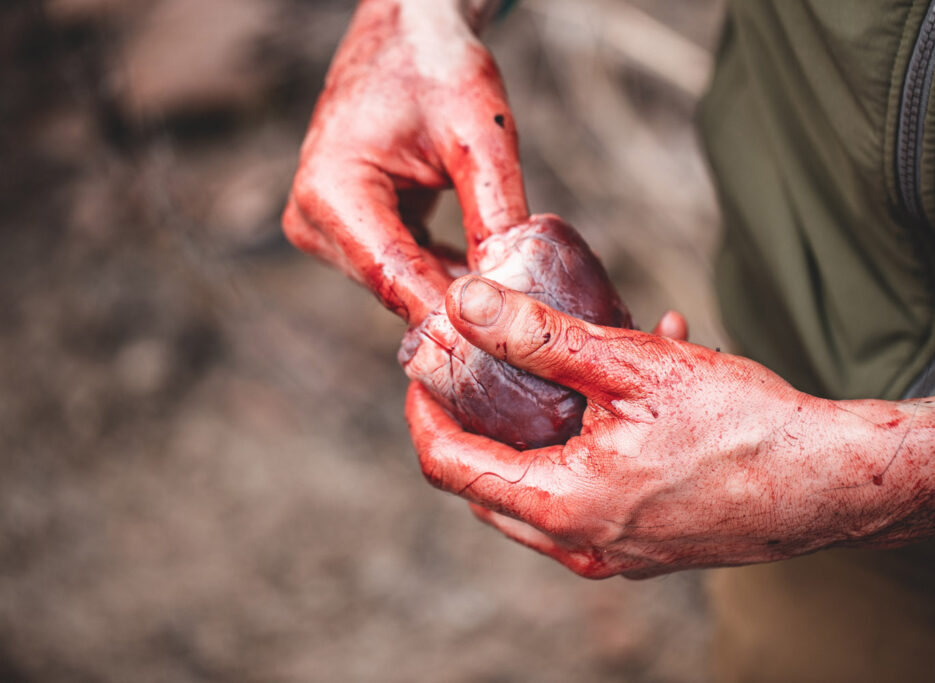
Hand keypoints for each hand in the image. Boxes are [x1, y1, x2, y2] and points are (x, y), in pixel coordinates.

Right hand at [283, 0, 526, 324]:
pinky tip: (485, 283)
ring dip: (452, 297)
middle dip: (458, 312)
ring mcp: (322, 228)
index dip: (452, 320)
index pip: (396, 278)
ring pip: (397, 287)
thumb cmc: (438, 68)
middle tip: (522, 337)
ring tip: (512, 309)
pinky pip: (397, 272)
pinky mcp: (343, 232)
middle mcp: (313, 218)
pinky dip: (440, 278)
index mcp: (333, 190)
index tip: (502, 354)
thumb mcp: (481, 137)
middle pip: (394, 290)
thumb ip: (496, 214)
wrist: (408, 34)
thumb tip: (516, 291)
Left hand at [405, 276, 934, 578]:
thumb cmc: (742, 425)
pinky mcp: (646, 544)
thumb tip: (466, 301)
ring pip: (538, 488)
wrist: (834, 482)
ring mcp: (615, 551)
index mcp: (562, 504)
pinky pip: (591, 492)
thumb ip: (538, 335)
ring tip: (568, 362)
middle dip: (476, 420)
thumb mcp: (630, 365)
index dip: (424, 411)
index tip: (424, 368)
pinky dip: (590, 441)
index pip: (450, 465)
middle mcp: (580, 543)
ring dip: (540, 425)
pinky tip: (634, 382)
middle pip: (488, 484)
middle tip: (479, 366)